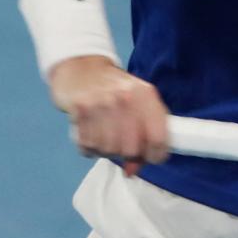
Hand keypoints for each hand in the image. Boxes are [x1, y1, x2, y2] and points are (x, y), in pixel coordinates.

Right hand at [48, 55, 169, 176]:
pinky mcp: (79, 109)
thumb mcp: (138, 102)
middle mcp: (124, 97)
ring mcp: (100, 102)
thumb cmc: (115, 90)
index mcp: (145, 94)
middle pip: (131, 149)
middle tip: (122, 146)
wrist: (82, 67)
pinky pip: (87, 145)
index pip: (158, 137)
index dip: (156, 155)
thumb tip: (133, 169)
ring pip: (108, 150)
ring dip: (106, 150)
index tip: (150, 157)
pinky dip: (89, 147)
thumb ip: (145, 134)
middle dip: (127, 154)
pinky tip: (91, 133)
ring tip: (105, 136)